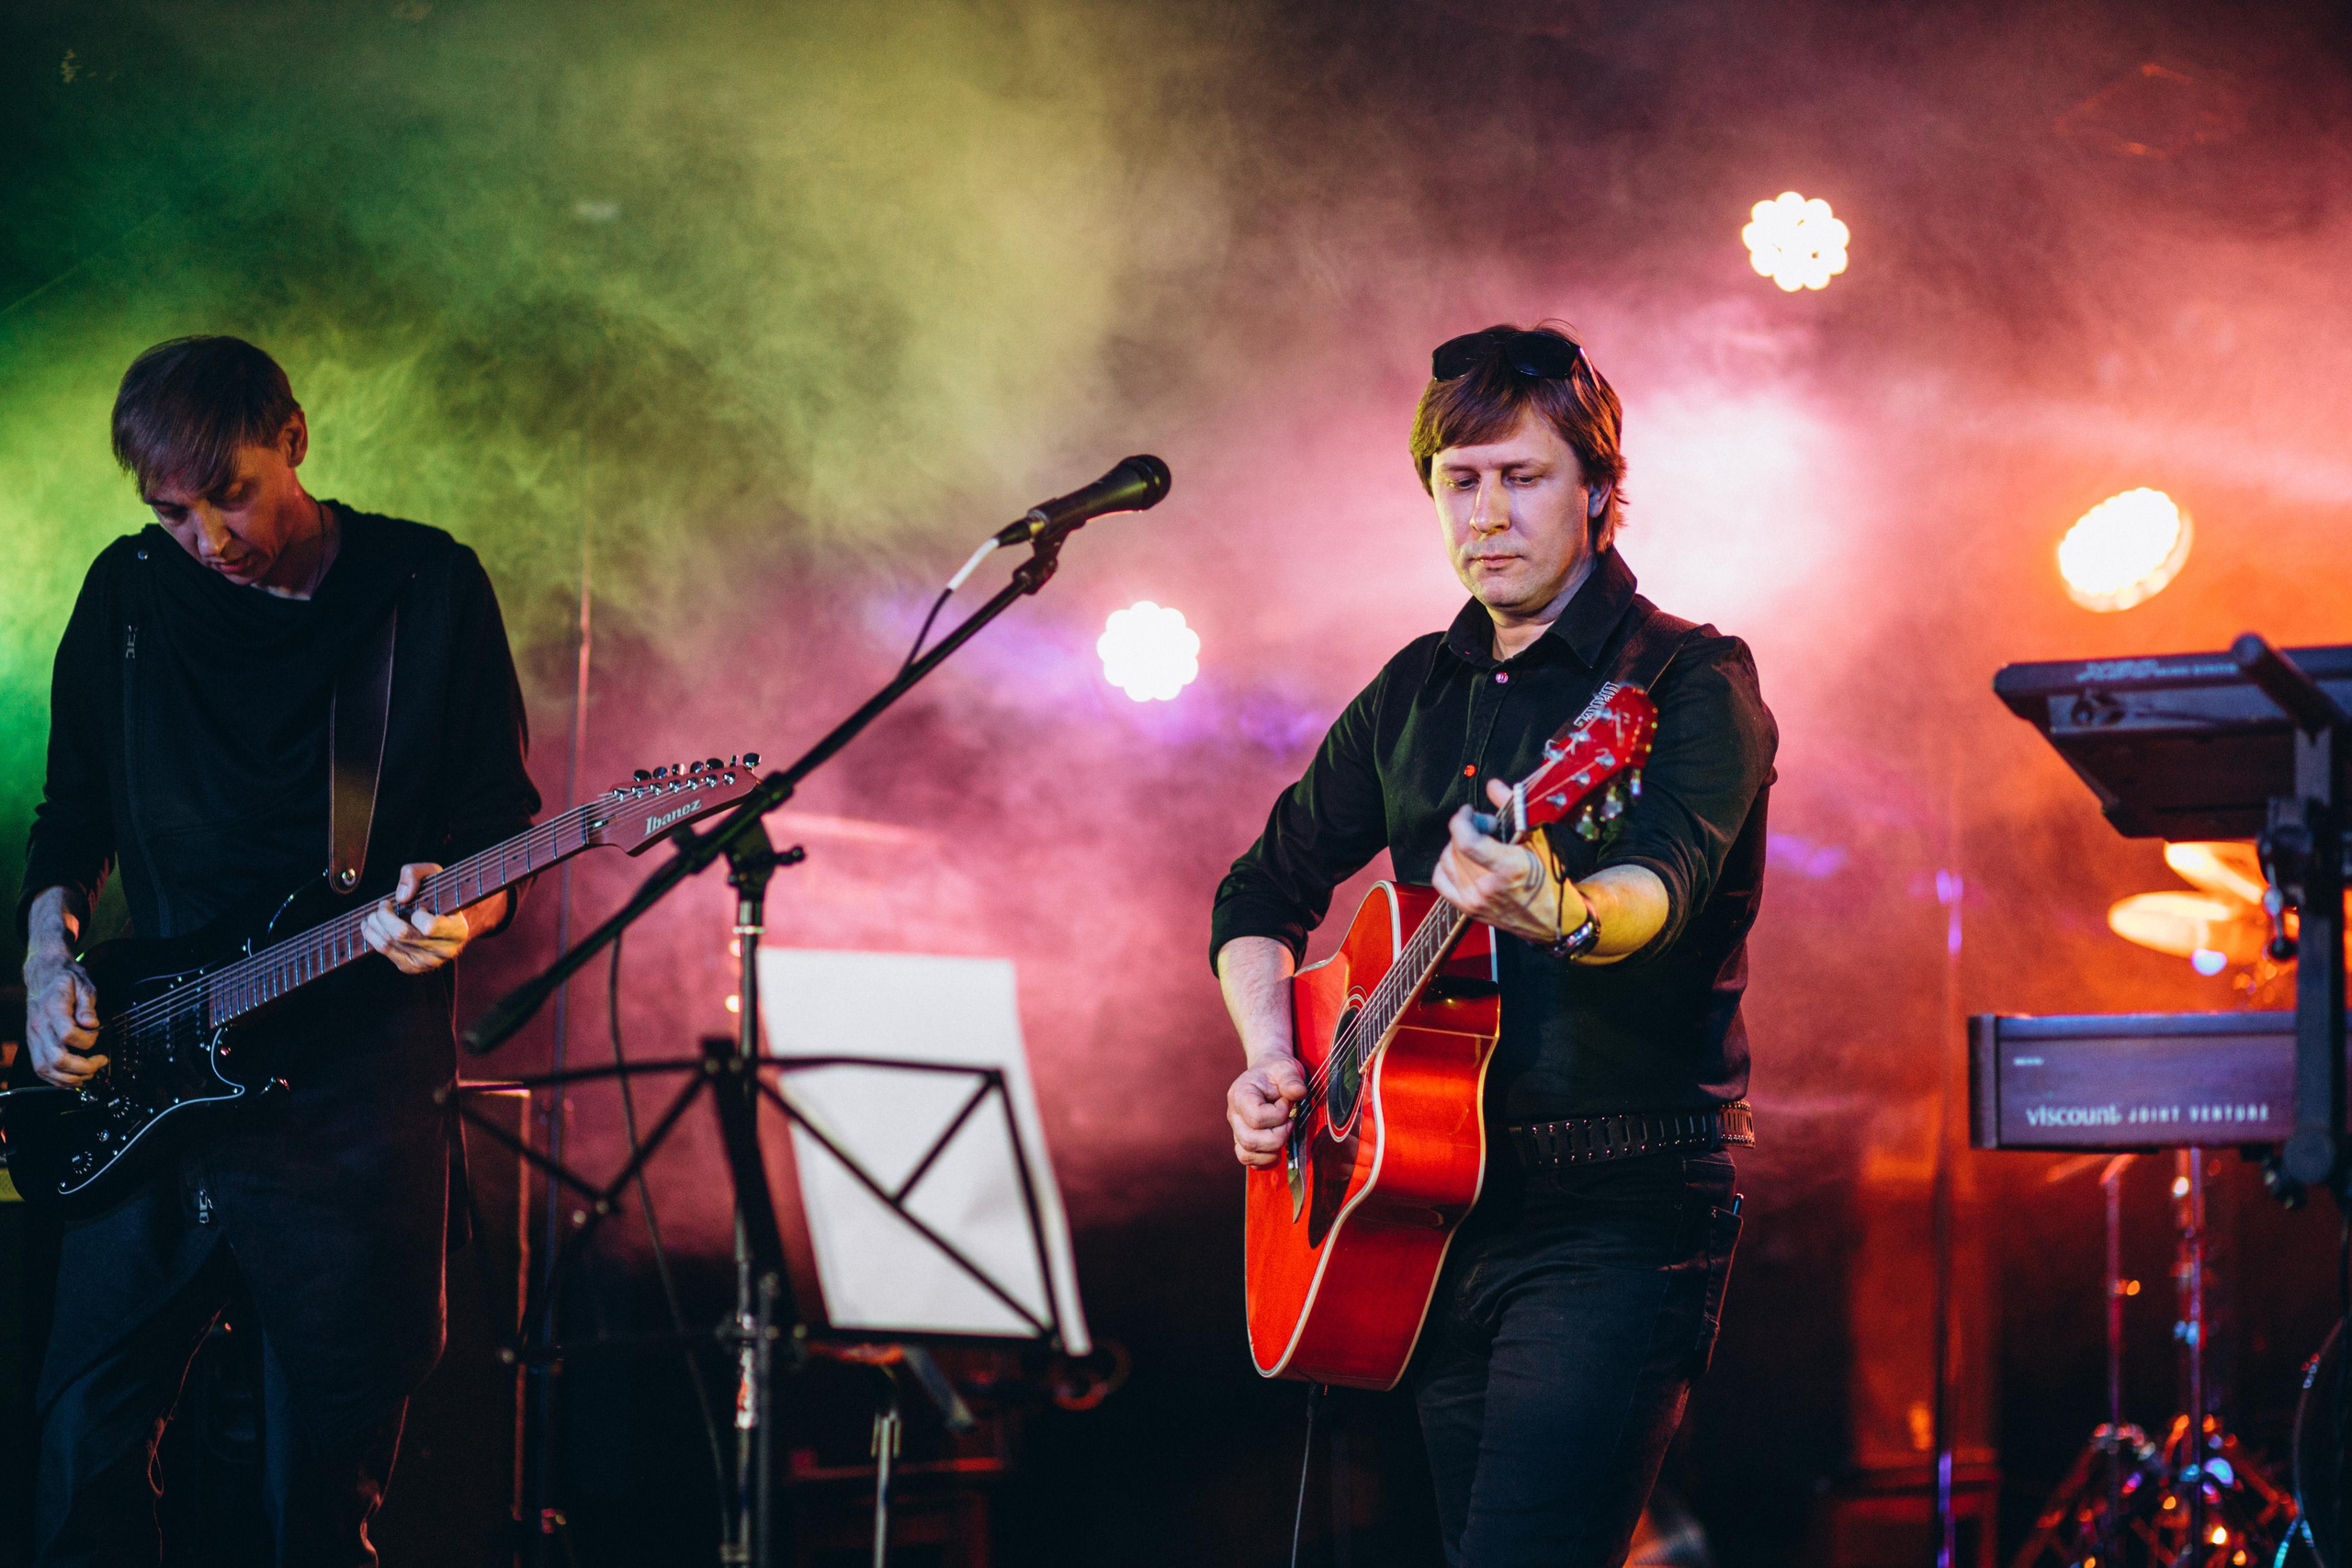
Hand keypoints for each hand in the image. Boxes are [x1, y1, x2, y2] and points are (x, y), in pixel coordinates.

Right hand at [25, 956, 105, 1088]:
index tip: (97, 1035)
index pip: (67, 1034)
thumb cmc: (66, 980)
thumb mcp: (83, 985)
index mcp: (53, 1008)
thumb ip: (88, 1006)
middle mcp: (39, 1026)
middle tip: (100, 1062)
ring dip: (71, 1078)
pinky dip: (58, 1079)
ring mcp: (33, 1037)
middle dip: (82, 1067)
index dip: (87, 1041)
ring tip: (90, 1073)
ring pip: (46, 1068)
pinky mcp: (33, 1044)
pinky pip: (41, 1069)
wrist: (43, 976)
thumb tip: (92, 1025)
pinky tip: (74, 1077)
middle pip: (56, 1058)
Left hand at [361, 863, 474, 974]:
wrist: (447, 921)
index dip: (416, 914)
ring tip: (374, 913)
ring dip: (374, 924)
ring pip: (388, 943)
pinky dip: (372, 935)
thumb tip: (400, 898)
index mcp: (457, 931)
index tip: (418, 906)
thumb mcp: (433, 875)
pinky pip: (384, 951)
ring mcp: (427, 962)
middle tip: (383, 905)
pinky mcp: (412, 967)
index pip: (429, 927)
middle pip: (401, 934)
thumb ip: (415, 874)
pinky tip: (371, 925)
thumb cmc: (440, 896)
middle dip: (384, 915)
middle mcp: (444, 951)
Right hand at [1228, 1052, 1305, 1167]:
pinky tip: (1278, 1148)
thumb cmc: (1277, 1071)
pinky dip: (1265, 1160)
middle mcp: (1234, 1115)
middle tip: (1289, 1121)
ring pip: (1246, 1154)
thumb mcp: (1286, 1068)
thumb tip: (1298, 1092)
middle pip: (1250, 1141)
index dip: (1278, 1116)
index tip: (1286, 1103)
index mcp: (1240, 1094)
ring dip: (1271, 1152)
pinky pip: (1249, 1160)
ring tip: (1283, 1134)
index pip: (1257, 1118)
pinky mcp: (1243, 1140)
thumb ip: (1291, 1079)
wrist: (1268, 1074)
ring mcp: (1237, 1129)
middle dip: (1277, 1137)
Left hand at [1431, 779, 1587, 945]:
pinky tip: (1462, 860)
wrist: (1556, 919)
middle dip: (1467, 829)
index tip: (1469, 812)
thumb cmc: (1552, 880)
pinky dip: (1447, 865)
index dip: (1462, 819)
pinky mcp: (1469, 909)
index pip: (1466, 840)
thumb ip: (1513, 809)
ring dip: (1457, 846)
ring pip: (1447, 861)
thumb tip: (1494, 786)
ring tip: (1478, 845)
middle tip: (1485, 828)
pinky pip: (1441, 880)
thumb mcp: (1539, 840)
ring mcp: (1476, 901)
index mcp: (1508, 868)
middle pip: (1456, 847)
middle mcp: (1488, 887)